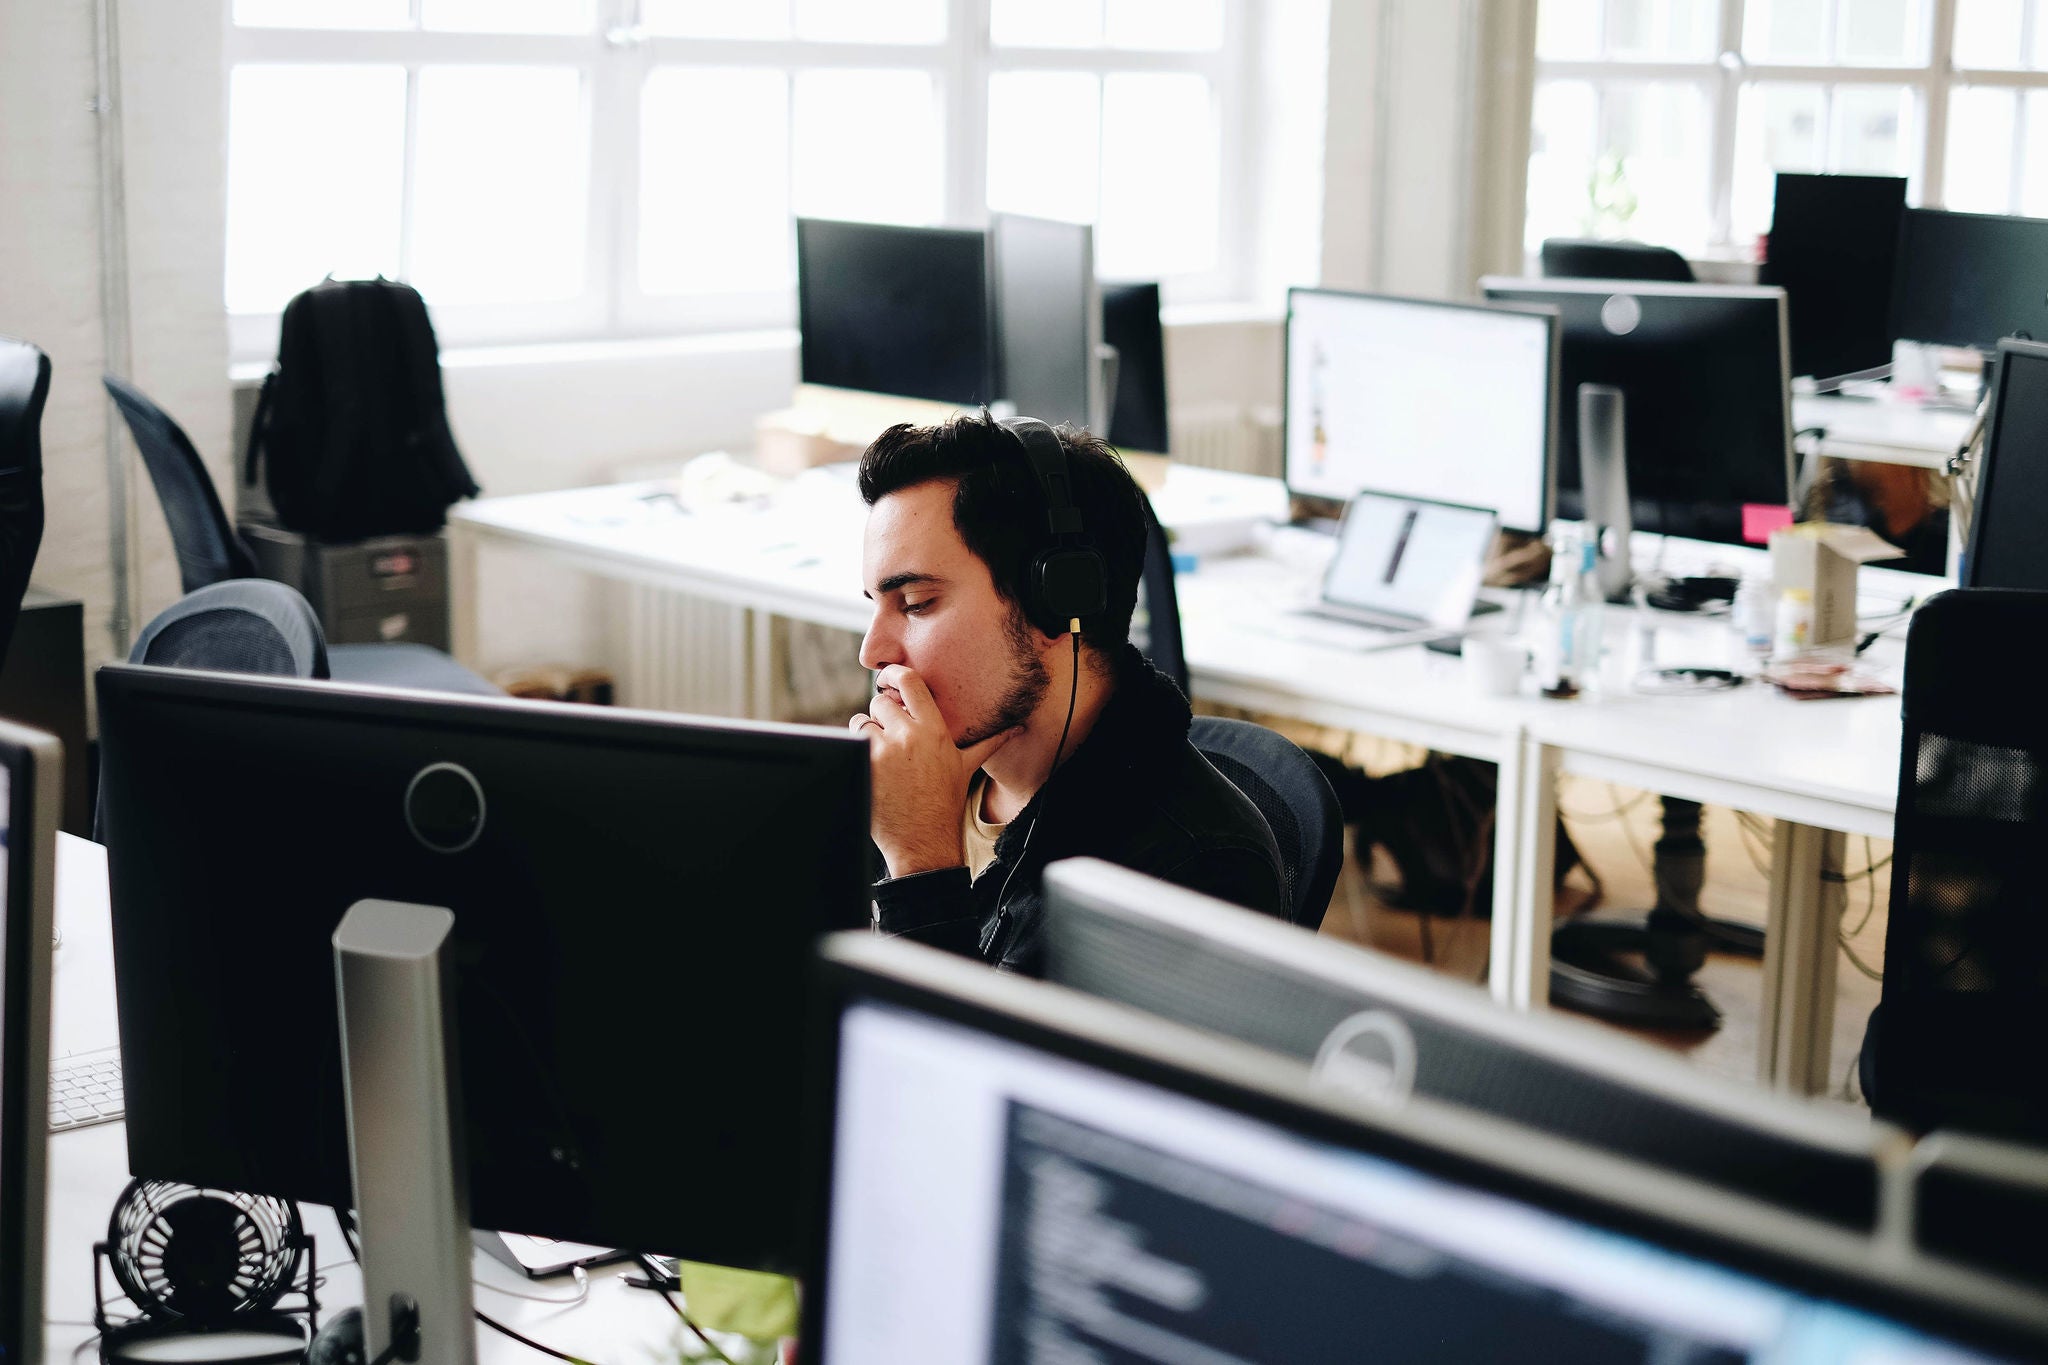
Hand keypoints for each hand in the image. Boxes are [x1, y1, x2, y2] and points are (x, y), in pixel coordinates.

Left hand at [850, 665, 1017, 878]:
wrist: (925, 843)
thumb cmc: (945, 804)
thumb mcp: (967, 768)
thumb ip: (990, 743)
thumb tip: (1018, 729)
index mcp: (935, 730)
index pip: (910, 682)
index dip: (894, 674)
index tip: (887, 678)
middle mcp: (910, 735)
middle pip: (880, 702)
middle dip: (880, 716)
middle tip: (888, 737)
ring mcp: (886, 750)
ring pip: (861, 722)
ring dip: (865, 734)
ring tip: (881, 757)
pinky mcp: (866, 766)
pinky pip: (852, 743)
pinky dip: (857, 752)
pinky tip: (872, 771)